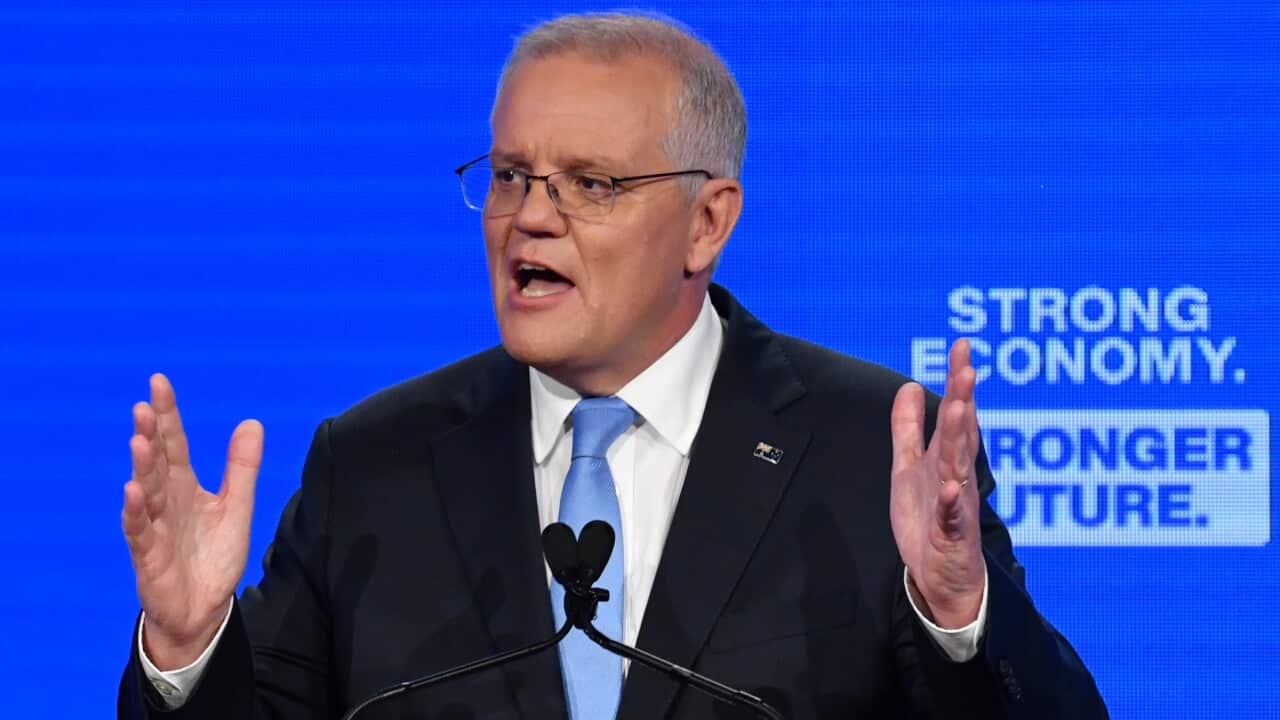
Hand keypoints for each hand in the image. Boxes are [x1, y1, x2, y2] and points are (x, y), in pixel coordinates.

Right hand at [121, 374, 262, 668]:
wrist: (205, 607)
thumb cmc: (214, 555)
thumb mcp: (236, 506)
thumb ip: (241, 467)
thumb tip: (251, 422)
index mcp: (184, 486)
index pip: (174, 443)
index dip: (167, 414)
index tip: (158, 382)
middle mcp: (165, 501)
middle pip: (156, 461)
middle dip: (149, 433)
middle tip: (143, 405)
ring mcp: (154, 527)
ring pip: (146, 492)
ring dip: (142, 467)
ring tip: (140, 441)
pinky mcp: (148, 556)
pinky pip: (140, 531)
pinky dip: (136, 512)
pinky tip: (132, 492)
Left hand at [889, 340, 984, 628]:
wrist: (941, 580)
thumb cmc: (929, 521)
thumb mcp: (909, 468)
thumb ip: (908, 430)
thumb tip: (907, 385)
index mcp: (946, 459)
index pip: (956, 413)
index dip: (958, 381)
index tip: (962, 347)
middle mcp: (957, 477)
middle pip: (961, 432)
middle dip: (963, 399)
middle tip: (967, 367)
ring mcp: (958, 506)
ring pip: (959, 466)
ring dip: (958, 437)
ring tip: (957, 407)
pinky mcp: (953, 536)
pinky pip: (954, 518)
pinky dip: (954, 503)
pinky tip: (952, 488)